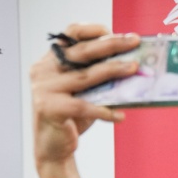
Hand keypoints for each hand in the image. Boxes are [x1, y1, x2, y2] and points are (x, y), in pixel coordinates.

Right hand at [30, 24, 139, 177]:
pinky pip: (84, 106)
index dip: (91, 30)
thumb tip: (132, 66)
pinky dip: (105, 110)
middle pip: (81, 52)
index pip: (69, 35)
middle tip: (133, 41)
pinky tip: (120, 115)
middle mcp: (43, 70)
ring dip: (113, 71)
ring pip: (85, 76)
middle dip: (111, 45)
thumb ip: (98, 77)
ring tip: (134, 69)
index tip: (114, 30)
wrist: (53, 147)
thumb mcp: (84, 91)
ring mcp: (44, 89)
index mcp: (50, 61)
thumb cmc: (71, 116)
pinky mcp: (50, 108)